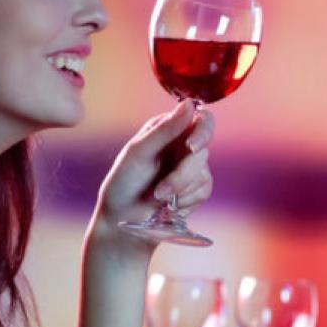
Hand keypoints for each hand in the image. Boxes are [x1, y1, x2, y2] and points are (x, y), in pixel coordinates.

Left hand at [91, 100, 214, 253]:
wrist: (122, 222)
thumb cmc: (123, 185)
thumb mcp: (138, 153)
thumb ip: (165, 129)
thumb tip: (190, 104)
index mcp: (168, 129)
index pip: (201, 119)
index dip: (203, 131)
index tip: (191, 147)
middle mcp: (182, 145)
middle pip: (203, 150)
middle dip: (182, 174)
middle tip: (161, 191)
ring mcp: (190, 167)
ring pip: (203, 172)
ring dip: (179, 190)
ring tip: (157, 198)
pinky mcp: (196, 189)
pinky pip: (205, 190)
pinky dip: (186, 201)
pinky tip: (168, 206)